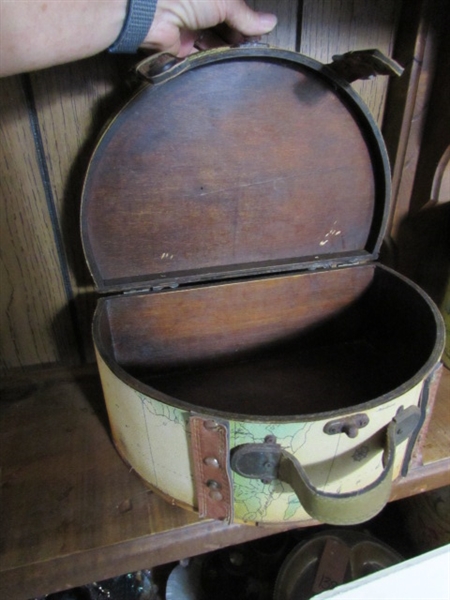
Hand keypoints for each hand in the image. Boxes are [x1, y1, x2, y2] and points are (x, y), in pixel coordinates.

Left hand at [142, 0, 276, 55]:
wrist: (153, 12)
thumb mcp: (226, 2)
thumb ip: (246, 16)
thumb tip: (270, 22)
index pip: (232, 9)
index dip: (246, 22)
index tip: (259, 34)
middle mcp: (196, 9)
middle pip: (222, 27)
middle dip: (237, 38)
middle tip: (252, 49)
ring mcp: (187, 28)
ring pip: (211, 43)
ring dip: (226, 51)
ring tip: (240, 59)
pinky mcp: (179, 49)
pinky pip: (198, 57)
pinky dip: (211, 61)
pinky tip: (223, 66)